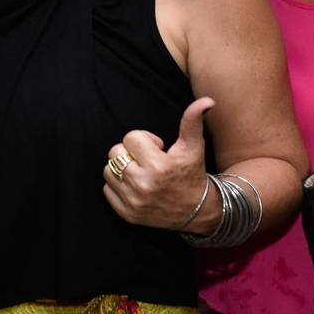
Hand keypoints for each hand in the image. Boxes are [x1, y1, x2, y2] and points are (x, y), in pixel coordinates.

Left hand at [102, 97, 214, 229]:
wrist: (196, 211)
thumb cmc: (192, 174)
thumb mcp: (194, 147)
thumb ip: (193, 121)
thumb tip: (206, 100)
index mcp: (158, 166)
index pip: (131, 137)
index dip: (144, 140)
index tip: (157, 149)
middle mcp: (143, 185)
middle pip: (115, 152)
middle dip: (130, 152)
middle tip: (147, 160)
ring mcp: (133, 201)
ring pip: (109, 170)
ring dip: (122, 168)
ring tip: (140, 172)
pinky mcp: (127, 213)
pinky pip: (107, 189)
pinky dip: (118, 186)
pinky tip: (136, 186)